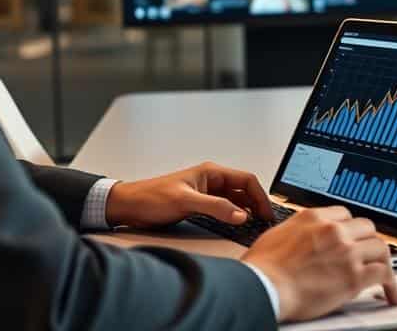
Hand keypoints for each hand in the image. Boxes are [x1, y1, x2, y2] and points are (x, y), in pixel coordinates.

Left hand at [105, 162, 272, 227]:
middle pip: (244, 189)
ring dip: (247, 210)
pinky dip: (235, 215)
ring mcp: (206, 192)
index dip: (260, 196)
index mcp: (211, 172)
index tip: (266, 213)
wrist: (130, 206)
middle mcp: (211, 180)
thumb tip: (241, 214)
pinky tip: (238, 225)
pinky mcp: (200, 204)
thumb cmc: (151, 197)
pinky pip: (224, 208)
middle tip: (266, 221)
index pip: (246, 180)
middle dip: (257, 203)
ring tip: (256, 224)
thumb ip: (215, 207)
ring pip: (235, 199)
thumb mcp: (186, 202)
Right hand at [242, 206, 396, 321]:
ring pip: (380, 247)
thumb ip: (299, 231)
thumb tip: (304, 237)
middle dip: (369, 241)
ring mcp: (346, 252)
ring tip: (384, 272)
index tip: (353, 237)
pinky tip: (390, 292)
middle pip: (367, 227)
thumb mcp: (279, 233)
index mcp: (315, 218)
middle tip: (369, 254)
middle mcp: (334, 230)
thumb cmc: (264, 267)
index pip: (345, 214)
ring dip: (382, 260)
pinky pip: (383, 273)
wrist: (265, 286)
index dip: (351, 228)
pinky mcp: (353, 276)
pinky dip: (390, 284)